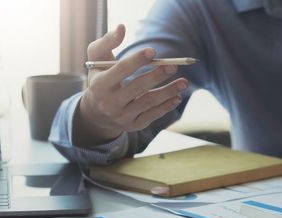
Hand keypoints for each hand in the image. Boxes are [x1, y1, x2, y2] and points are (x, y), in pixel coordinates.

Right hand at [74, 24, 189, 146]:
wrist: (97, 112)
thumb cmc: (101, 78)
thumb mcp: (97, 60)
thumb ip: (107, 42)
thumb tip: (122, 27)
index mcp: (99, 85)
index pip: (120, 70)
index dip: (137, 60)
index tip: (153, 51)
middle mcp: (109, 103)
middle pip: (137, 87)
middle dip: (156, 76)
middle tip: (174, 66)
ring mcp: (122, 116)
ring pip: (148, 102)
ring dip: (168, 92)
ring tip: (184, 82)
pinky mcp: (133, 125)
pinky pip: (152, 115)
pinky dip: (166, 106)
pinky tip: (178, 97)